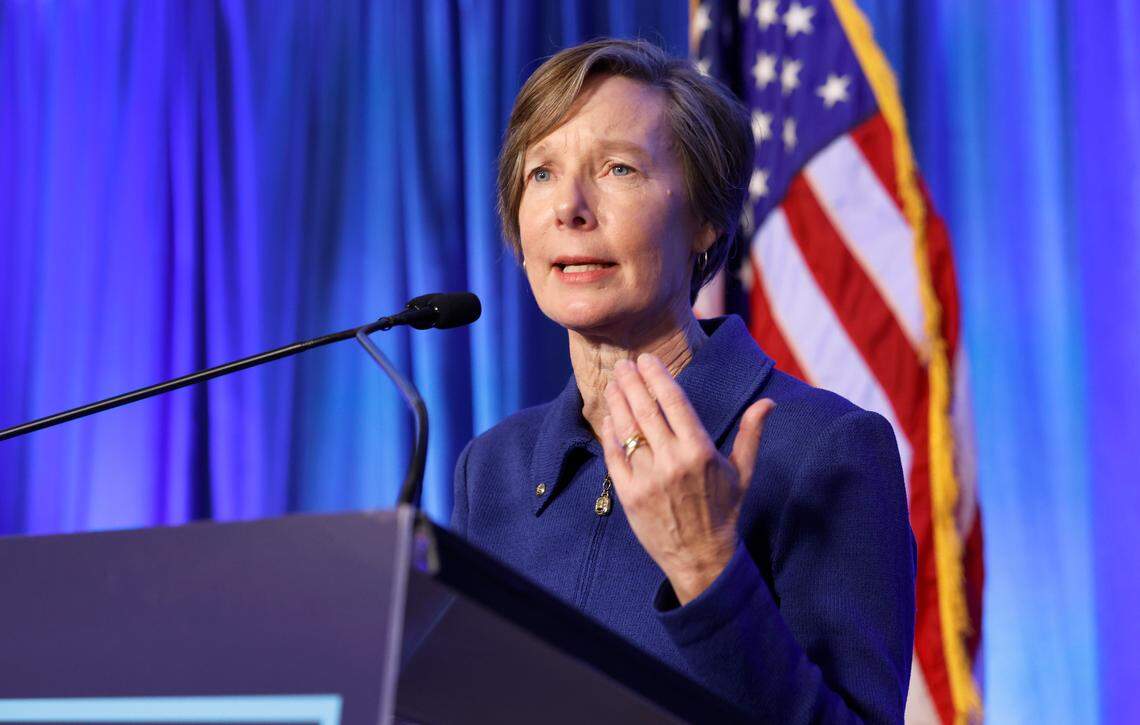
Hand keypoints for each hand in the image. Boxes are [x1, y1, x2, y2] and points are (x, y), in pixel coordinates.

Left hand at [600, 354, 774, 604]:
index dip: (658, 376)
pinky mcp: (628, 494)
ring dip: (617, 401)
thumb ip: (751, 433)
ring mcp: (647, 478)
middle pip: (645, 410)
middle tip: (624, 364)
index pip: (674, 402)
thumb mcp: (742, 472)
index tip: (647, 359)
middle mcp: (672, 461)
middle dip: (632, 381)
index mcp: (700, 450)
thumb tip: (767, 403)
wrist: (700, 557)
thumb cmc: (723, 511)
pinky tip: (609, 416)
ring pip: (626, 429)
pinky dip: (609, 433)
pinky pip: (613, 456)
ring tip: (612, 383)